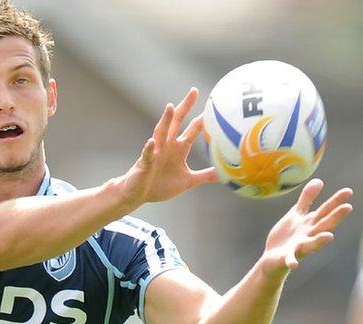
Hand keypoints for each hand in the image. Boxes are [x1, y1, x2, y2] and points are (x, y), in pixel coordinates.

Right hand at [115, 88, 218, 206]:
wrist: (138, 194)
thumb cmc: (160, 186)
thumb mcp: (188, 181)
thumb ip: (205, 176)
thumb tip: (224, 174)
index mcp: (179, 148)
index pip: (192, 129)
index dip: (202, 118)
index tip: (213, 104)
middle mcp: (167, 146)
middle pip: (177, 122)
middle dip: (185, 107)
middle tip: (194, 91)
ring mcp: (155, 153)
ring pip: (161, 133)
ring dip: (165, 120)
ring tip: (170, 107)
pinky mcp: (144, 164)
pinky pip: (147, 155)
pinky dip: (149, 148)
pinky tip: (151, 142)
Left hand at [260, 179, 352, 277]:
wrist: (272, 258)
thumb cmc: (287, 236)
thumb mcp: (296, 214)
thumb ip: (307, 199)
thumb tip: (319, 180)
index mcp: (310, 224)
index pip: (325, 210)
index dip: (336, 201)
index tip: (349, 191)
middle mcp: (309, 236)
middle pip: (324, 225)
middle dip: (335, 217)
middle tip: (348, 207)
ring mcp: (299, 247)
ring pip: (312, 244)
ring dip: (320, 241)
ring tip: (329, 237)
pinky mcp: (287, 257)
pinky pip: (290, 259)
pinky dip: (292, 261)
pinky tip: (294, 264)